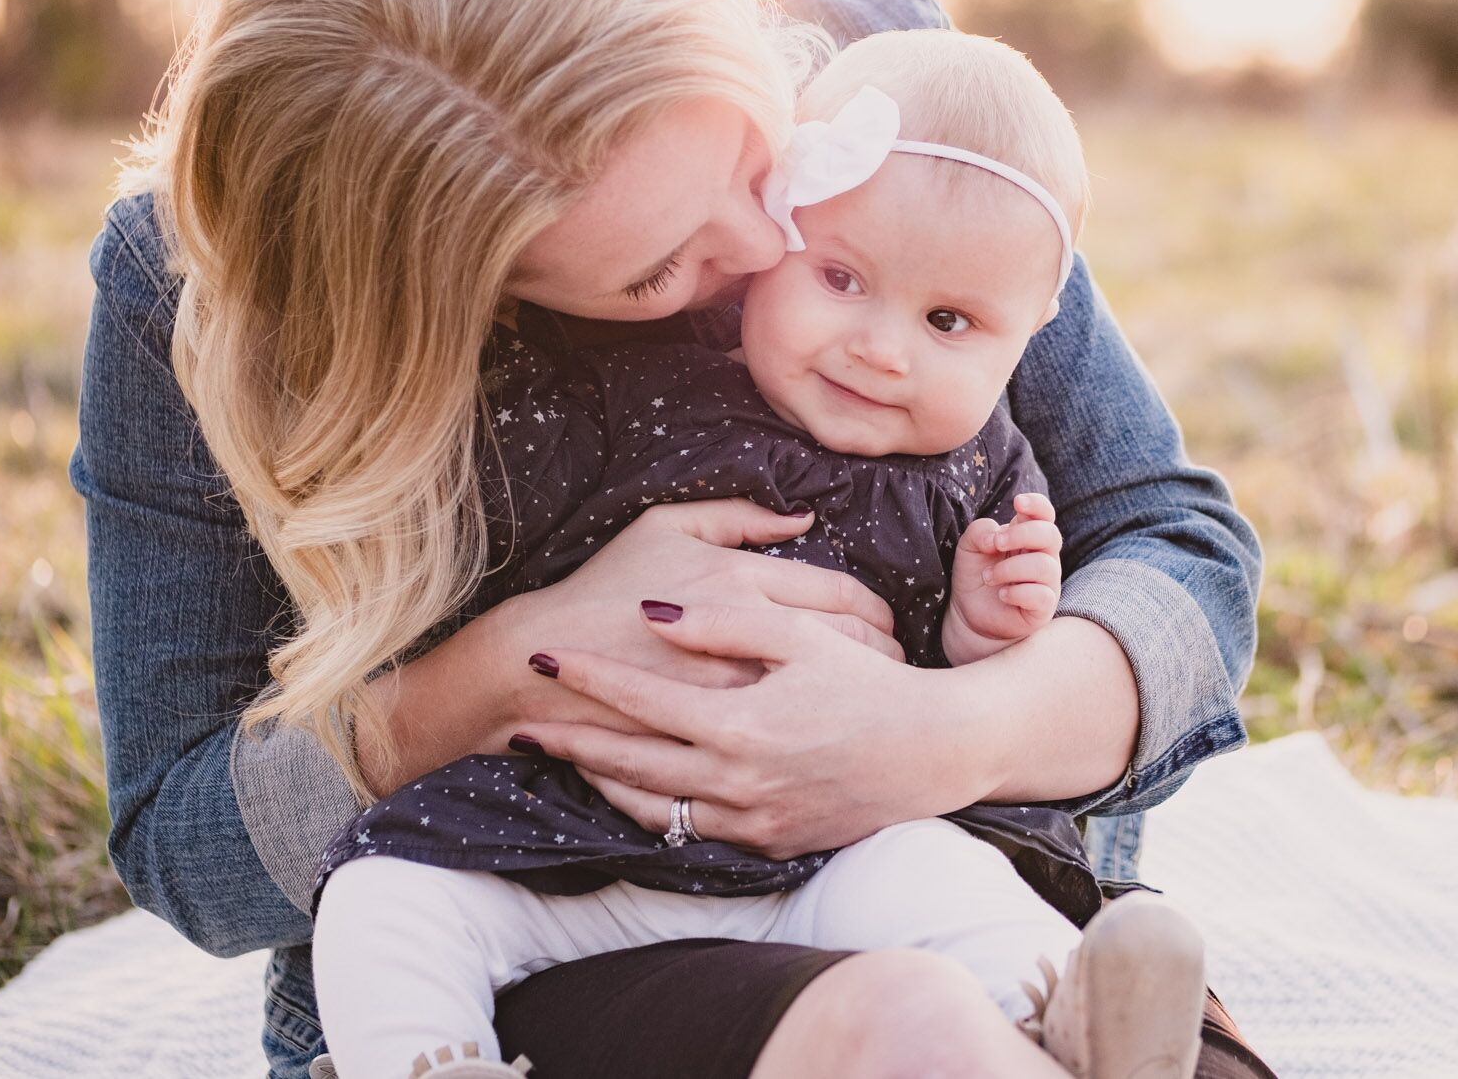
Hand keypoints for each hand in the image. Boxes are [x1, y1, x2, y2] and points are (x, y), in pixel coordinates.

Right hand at [483, 498, 900, 743]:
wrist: (537, 670)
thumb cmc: (604, 589)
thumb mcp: (666, 528)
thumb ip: (739, 517)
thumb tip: (802, 518)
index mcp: (739, 582)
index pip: (841, 595)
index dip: (875, 609)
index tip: (886, 621)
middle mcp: (745, 640)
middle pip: (850, 646)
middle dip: (884, 652)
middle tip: (897, 657)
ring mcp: (733, 697)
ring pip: (832, 695)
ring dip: (864, 692)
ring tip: (879, 695)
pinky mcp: (715, 743)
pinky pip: (795, 735)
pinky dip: (825, 732)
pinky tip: (837, 730)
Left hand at [512, 608, 993, 858]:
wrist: (935, 753)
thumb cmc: (873, 684)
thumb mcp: (804, 637)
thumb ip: (726, 622)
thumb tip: (654, 614)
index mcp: (739, 726)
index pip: (640, 699)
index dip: (588, 677)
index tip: (547, 655)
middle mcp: (736, 782)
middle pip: (628, 762)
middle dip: (570, 738)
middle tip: (523, 719)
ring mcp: (750, 820)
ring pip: (651, 807)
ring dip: (602, 779)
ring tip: (566, 753)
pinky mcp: (767, 842)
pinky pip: (690, 830)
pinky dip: (651, 808)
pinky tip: (634, 786)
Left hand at [940, 492, 1062, 665]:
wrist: (970, 615)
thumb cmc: (975, 576)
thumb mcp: (969, 548)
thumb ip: (980, 532)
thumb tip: (995, 536)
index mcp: (1028, 537)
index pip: (1045, 514)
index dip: (1037, 504)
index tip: (1017, 502)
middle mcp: (1043, 557)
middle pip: (1050, 535)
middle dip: (1021, 535)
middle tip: (996, 544)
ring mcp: (1046, 583)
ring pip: (1044, 566)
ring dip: (1010, 568)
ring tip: (989, 577)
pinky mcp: (1043, 608)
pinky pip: (1041, 595)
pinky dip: (1017, 592)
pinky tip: (1002, 594)